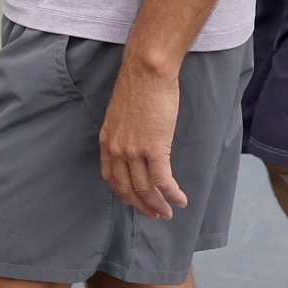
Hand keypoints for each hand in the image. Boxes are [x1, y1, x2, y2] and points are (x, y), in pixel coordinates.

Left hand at [99, 60, 186, 220]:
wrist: (147, 72)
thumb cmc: (138, 87)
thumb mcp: (122, 114)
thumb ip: (125, 133)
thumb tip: (137, 144)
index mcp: (107, 141)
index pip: (111, 178)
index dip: (124, 195)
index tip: (135, 202)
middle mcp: (116, 149)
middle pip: (127, 188)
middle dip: (141, 206)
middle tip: (154, 215)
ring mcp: (133, 150)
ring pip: (144, 188)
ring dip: (158, 204)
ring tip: (168, 213)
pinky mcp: (153, 147)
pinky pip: (162, 180)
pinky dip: (171, 194)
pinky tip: (180, 200)